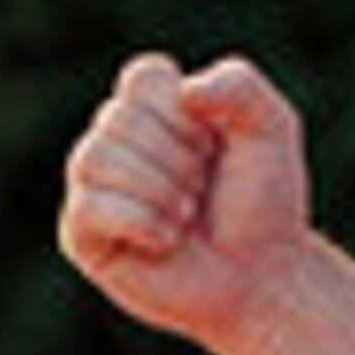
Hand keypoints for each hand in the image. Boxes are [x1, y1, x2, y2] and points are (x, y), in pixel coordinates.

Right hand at [58, 52, 314, 349]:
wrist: (263, 276)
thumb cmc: (263, 202)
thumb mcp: (271, 128)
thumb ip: (240, 85)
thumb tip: (186, 92)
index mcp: (152, 107)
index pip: (143, 78)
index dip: (185, 115)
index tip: (214, 145)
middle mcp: (115, 141)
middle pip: (118, 117)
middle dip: (179, 159)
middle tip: (203, 191)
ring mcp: (94, 186)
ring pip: (94, 157)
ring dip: (160, 189)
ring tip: (187, 214)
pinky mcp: (83, 234)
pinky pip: (88, 208)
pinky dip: (141, 221)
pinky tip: (168, 239)